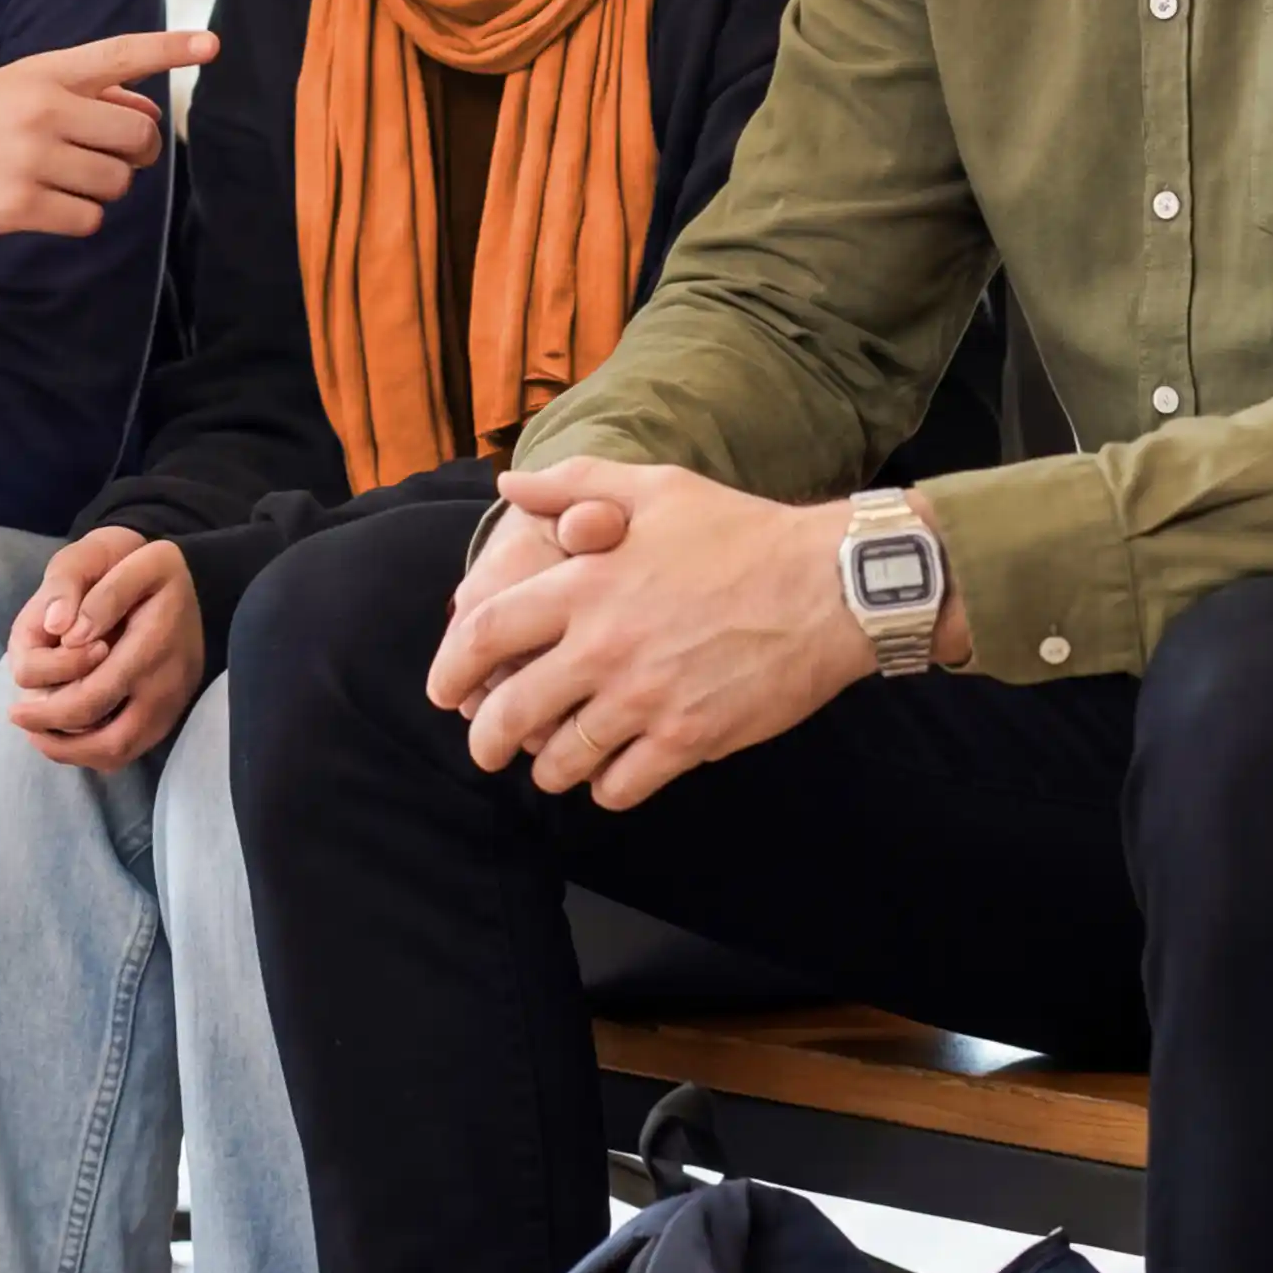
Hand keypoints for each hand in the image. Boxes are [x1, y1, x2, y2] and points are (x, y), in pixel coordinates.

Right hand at [0, 29, 219, 244]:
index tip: (211, 45)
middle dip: (139, 153)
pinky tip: (50, 206)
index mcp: (43, 72)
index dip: (169, 49)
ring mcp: (32, 159)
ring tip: (69, 181)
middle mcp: (42, 109)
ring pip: (118, 182)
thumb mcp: (17, 87)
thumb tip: (149, 114)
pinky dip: (81, 218)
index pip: (118, 55)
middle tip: (117, 156)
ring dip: (106, 188)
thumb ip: (82, 92)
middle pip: (137, 136)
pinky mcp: (22, 206)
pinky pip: (90, 218)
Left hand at [2, 527, 208, 771]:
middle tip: (17, 714)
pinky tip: (64, 732)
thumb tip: (59, 628)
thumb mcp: (100, 551)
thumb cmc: (127, 561)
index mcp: (154, 635)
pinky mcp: (168, 714)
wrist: (178, 572)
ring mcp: (172, 701)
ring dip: (71, 751)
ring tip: (37, 732)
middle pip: (110, 738)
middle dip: (54, 731)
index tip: (21, 677)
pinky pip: (127, 750)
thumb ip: (74, 585)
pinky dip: (91, 750)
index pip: (98, 691)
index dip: (56, 694)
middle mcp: (170, 679)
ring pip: (118, 752)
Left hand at [423, 460, 914, 809]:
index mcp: (586, 584)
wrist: (827, 585)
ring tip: (554, 764)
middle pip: (510, 713)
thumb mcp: (654, 486)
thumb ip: (574, 484)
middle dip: (487, 740)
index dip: (450, 670)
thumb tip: (511, 486)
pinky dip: (607, 788)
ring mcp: (644, 697)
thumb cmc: (741, 530)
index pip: (485, 634)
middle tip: (488, 748)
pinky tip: (614, 775)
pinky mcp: (686, 738)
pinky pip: (619, 787)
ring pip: (561, 761)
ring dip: (549, 769)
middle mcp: (604, 645)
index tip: (445, 691)